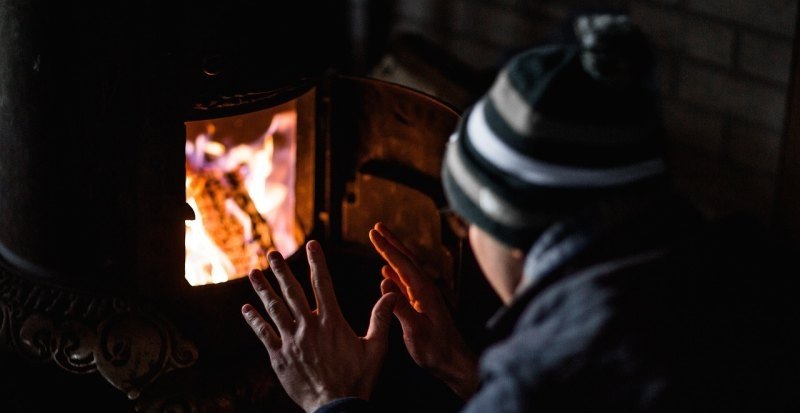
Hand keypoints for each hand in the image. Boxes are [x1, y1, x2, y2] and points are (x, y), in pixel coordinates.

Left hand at [242, 240, 396, 412]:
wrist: (336, 407)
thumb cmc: (359, 378)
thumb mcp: (376, 348)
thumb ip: (381, 318)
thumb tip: (391, 294)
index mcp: (331, 321)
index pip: (322, 284)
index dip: (317, 262)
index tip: (311, 245)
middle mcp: (308, 326)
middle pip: (292, 292)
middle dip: (281, 270)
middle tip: (272, 253)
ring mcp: (291, 341)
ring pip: (274, 309)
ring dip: (263, 290)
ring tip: (253, 273)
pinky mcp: (279, 357)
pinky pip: (263, 334)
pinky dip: (254, 320)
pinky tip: (246, 309)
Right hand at [369, 223, 478, 398]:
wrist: (454, 363)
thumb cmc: (437, 350)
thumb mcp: (416, 331)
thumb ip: (400, 307)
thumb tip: (384, 283)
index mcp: (424, 292)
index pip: (402, 264)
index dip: (386, 248)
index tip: (373, 233)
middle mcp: (425, 290)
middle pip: (406, 260)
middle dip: (391, 242)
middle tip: (377, 226)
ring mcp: (424, 297)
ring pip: (405, 270)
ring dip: (392, 255)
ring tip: (380, 242)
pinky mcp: (422, 306)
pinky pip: (405, 284)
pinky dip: (395, 274)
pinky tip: (386, 273)